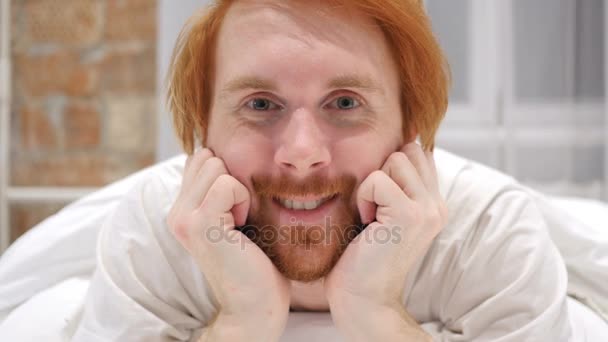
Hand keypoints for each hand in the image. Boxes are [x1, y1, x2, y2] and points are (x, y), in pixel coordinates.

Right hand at [167, 148, 289, 340]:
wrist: (255, 306)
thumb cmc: (256, 262)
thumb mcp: (234, 217)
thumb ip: (222, 190)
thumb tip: (225, 156)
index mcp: (182, 210)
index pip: (199, 159)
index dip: (227, 174)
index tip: (238, 207)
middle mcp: (176, 213)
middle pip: (206, 156)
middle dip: (231, 177)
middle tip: (240, 216)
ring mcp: (183, 218)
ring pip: (214, 165)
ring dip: (238, 189)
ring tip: (241, 222)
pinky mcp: (199, 224)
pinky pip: (226, 184)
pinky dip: (243, 199)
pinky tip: (243, 226)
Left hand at [325, 142, 446, 338]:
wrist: (363, 295)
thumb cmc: (364, 253)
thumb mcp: (386, 211)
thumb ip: (397, 182)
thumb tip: (399, 142)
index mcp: (434, 203)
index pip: (420, 152)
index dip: (392, 165)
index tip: (380, 197)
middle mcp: (438, 205)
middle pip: (409, 149)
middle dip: (384, 170)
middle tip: (376, 206)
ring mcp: (428, 210)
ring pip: (396, 159)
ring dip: (373, 184)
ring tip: (372, 214)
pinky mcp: (410, 215)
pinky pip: (377, 179)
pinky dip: (364, 197)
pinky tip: (367, 222)